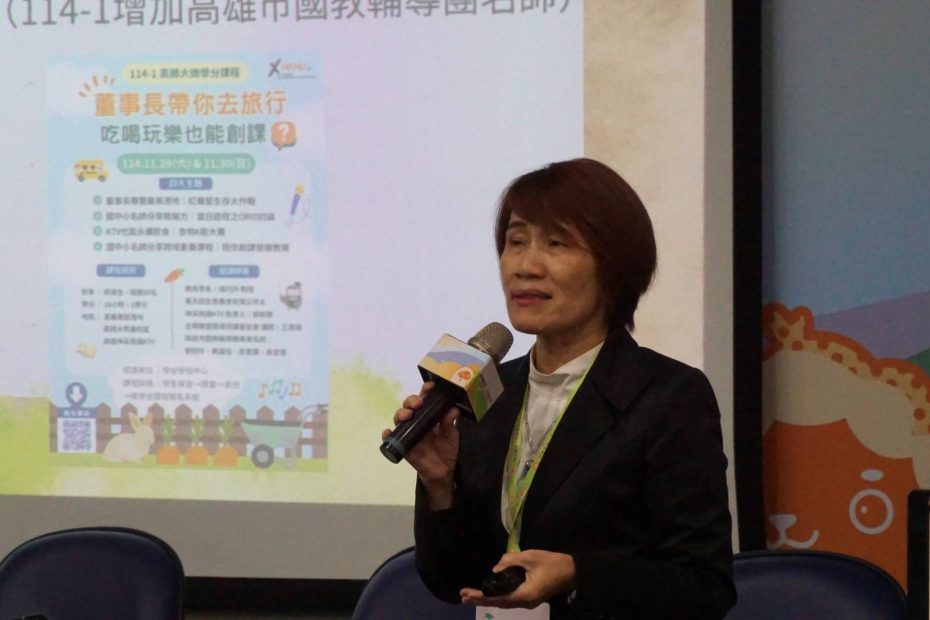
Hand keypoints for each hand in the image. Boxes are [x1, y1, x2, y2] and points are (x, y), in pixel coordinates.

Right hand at [382, 383, 459, 509]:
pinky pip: (391, 440)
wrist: (443, 471)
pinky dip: (387, 435)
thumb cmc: (446, 449)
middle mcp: (417, 422)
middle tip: (418, 403)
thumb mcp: (451, 435)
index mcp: (429, 416)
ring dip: (400, 414)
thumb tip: (453, 409)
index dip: (424, 391)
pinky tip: (388, 432)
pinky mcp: (405, 447)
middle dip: (411, 401)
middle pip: (409, 407)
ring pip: (399, 420)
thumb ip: (450, 423)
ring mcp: (409, 433)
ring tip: (407, 415)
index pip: (424, 399)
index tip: (429, 387)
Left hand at [460, 550, 575, 608]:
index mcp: (524, 594)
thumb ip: (511, 561)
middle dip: (480, 599)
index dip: (481, 596)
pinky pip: (510, 600)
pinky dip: (498, 597)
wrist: (573, 571)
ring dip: (488, 599)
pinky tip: (490, 594)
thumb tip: (495, 568)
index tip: (467, 594)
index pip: (498, 597)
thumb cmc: (553, 563)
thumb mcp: (531, 557)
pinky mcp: (531, 598)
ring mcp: (528, 602)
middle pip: (499, 603)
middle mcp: (525, 602)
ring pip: (504, 603)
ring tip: (471, 596)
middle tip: (463, 596)